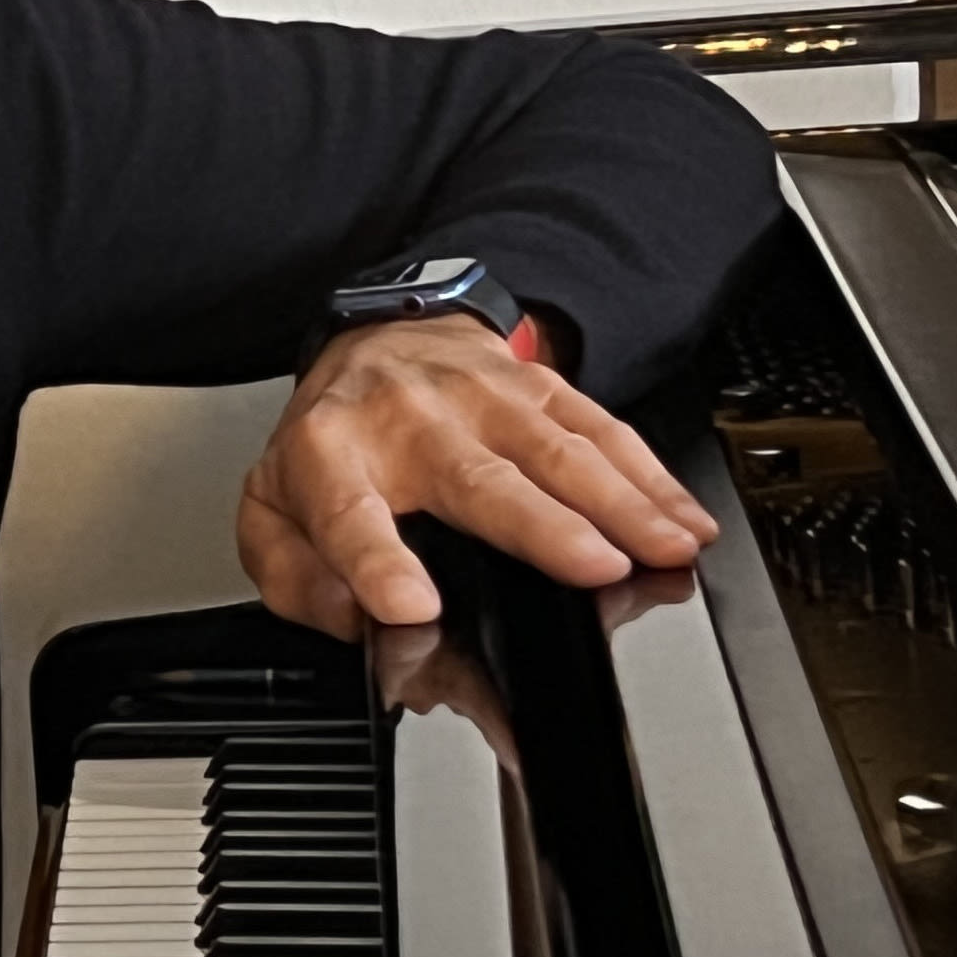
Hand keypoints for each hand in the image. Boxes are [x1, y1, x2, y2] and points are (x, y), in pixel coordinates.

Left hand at [236, 316, 717, 637]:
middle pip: (478, 479)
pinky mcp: (539, 387)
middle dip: (542, 526)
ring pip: (555, 450)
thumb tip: (349, 618)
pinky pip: (601, 431)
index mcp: (330, 457)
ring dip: (619, 502)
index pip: (347, 513)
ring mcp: (480, 399)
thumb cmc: (334, 442)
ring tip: (662, 549)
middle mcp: (408, 420)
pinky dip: (651, 477)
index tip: (409, 606)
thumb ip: (294, 578)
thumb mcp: (273, 511)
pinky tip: (683, 518)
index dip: (376, 560)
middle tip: (591, 569)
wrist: (380, 337)